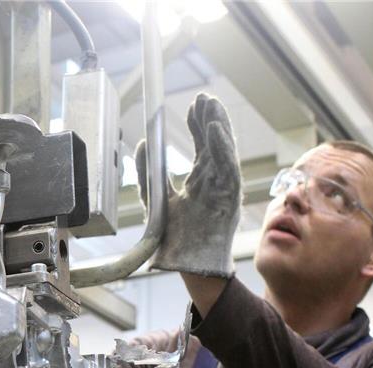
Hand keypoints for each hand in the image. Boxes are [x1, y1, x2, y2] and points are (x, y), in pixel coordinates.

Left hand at [136, 93, 241, 277]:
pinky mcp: (229, 199)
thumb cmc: (174, 239)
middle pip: (215, 143)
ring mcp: (224, 189)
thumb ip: (149, 172)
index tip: (192, 105)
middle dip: (210, 119)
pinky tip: (215, 130)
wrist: (183, 265)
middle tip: (203, 97)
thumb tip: (143, 143)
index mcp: (200, 182)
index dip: (198, 125)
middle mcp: (214, 182)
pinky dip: (222, 148)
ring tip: (211, 104)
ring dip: (218, 126)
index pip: (202, 146)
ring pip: (224, 151)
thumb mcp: (155, 199)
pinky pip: (228, 168)